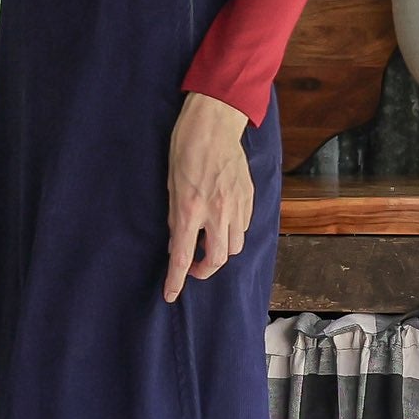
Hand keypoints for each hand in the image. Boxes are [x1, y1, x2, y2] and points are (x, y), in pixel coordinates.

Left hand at [164, 92, 252, 301]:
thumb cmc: (185, 148)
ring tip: (208, 240)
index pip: (182, 256)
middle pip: (218, 259)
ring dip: (221, 250)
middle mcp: (217, 212)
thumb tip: (176, 242)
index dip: (175, 280)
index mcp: (190, 209)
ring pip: (235, 246)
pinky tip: (222, 222)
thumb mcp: (171, 185)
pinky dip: (233, 232)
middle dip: (204, 269)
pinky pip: (244, 226)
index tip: (170, 295)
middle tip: (193, 264)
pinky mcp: (249, 197)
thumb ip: (175, 217)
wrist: (214, 123)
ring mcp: (236, 205)